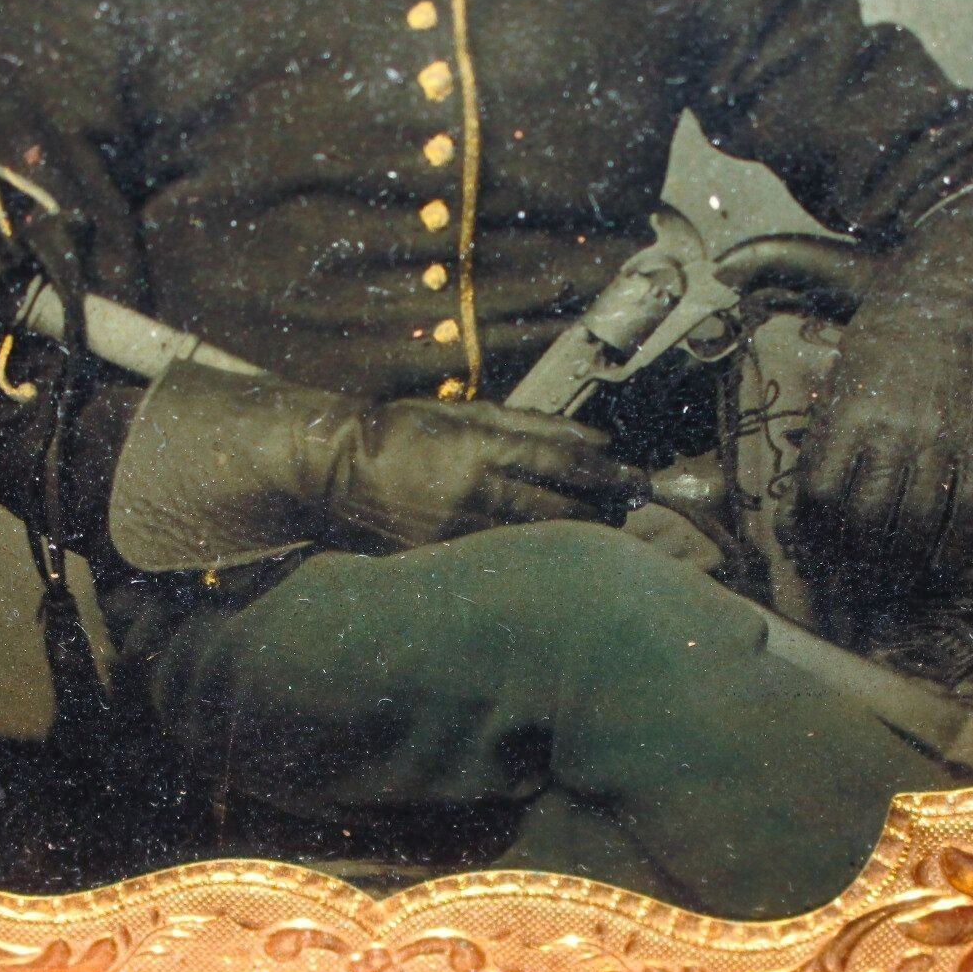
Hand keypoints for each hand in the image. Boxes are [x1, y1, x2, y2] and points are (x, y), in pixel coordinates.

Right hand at [319, 400, 647, 547]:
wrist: (336, 468)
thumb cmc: (402, 431)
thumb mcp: (464, 414)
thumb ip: (529, 425)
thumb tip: (594, 438)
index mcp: (479, 447)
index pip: (560, 461)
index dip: (605, 472)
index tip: (636, 478)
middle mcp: (472, 491)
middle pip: (557, 508)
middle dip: (601, 510)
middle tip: (629, 508)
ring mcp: (457, 529)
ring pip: (535, 539)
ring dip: (575, 535)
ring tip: (602, 527)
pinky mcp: (440, 557)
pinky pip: (500, 557)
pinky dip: (533, 553)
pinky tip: (552, 551)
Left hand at [790, 295, 972, 586]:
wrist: (950, 310)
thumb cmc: (878, 357)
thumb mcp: (834, 396)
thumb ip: (816, 459)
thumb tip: (791, 528)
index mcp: (847, 417)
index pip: (819, 496)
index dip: (812, 539)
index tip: (813, 563)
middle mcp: (892, 432)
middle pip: (865, 519)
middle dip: (853, 566)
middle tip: (851, 590)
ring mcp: (940, 441)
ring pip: (914, 524)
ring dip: (897, 569)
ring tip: (887, 589)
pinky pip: (966, 514)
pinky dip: (950, 552)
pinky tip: (937, 570)